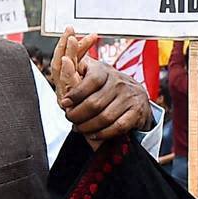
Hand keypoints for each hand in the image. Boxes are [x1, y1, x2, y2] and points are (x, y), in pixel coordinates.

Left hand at [52, 27, 150, 146]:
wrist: (136, 95)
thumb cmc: (108, 85)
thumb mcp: (94, 72)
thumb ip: (77, 71)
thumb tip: (61, 64)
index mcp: (105, 71)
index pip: (91, 81)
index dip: (75, 94)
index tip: (64, 103)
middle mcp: (119, 82)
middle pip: (94, 103)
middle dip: (78, 115)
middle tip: (70, 119)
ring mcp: (129, 97)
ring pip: (105, 117)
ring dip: (88, 126)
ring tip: (79, 128)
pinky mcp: (136, 112)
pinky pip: (117, 127)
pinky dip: (103, 133)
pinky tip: (94, 134)